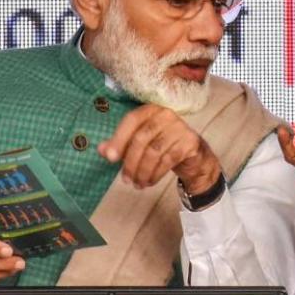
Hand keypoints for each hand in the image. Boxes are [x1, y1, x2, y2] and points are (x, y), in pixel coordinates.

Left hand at [98, 104, 220, 192]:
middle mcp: (166, 115)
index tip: (110, 158)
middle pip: (142, 138)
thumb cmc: (162, 147)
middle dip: (131, 162)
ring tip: (137, 184)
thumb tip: (101, 150)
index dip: (119, 139)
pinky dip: (156, 174)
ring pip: (154, 152)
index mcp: (151, 110)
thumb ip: (120, 144)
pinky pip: (167, 160)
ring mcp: (180, 128)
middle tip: (125, 180)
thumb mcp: (139, 144)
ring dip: (142, 172)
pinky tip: (150, 181)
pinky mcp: (189, 142)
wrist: (193, 157)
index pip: (131, 120)